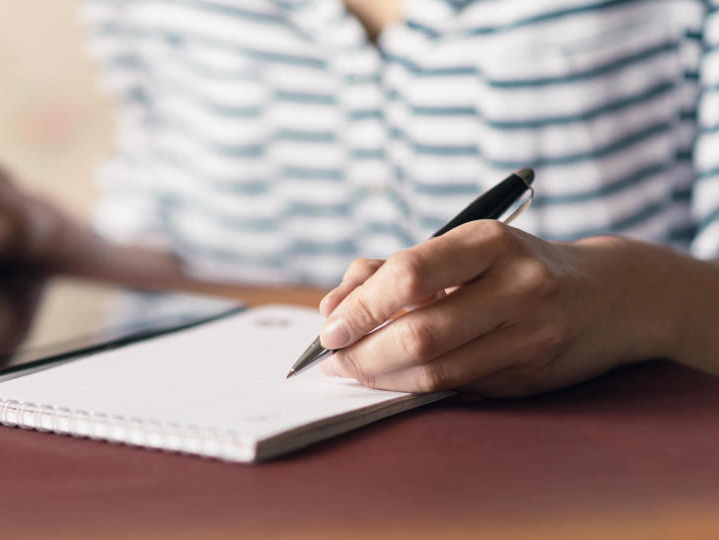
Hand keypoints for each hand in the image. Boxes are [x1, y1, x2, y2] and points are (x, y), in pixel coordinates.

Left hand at [317, 221, 667, 396]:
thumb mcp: (459, 249)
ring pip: (436, 371)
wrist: (608, 295)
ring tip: (352, 371)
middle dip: (363, 353)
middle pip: (420, 333)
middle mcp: (517, 287)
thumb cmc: (511, 265)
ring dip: (381, 377)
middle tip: (333, 358)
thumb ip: (390, 270)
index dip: (361, 306)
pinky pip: (456, 387)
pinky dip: (413, 386)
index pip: (410, 275)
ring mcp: (530, 335)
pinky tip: (392, 378)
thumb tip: (331, 308)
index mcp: (490, 243)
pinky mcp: (530, 376)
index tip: (329, 327)